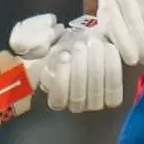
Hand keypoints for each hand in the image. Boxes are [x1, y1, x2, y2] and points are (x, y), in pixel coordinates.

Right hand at [8, 15, 122, 112]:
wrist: (89, 41)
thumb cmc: (64, 42)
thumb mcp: (42, 39)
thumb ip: (29, 42)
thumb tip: (38, 48)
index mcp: (53, 93)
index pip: (58, 101)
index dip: (61, 81)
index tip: (62, 55)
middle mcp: (73, 104)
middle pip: (78, 97)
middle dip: (80, 68)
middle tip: (81, 45)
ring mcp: (93, 104)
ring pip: (96, 94)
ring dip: (97, 67)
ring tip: (96, 44)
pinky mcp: (112, 98)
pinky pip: (114, 91)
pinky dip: (113, 70)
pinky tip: (110, 50)